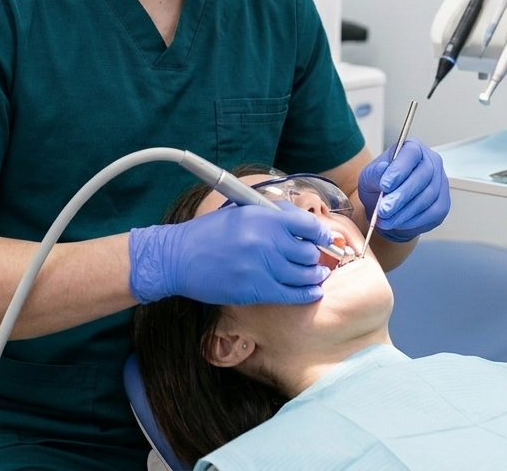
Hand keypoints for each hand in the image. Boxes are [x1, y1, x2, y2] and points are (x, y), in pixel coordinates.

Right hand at [128, 201, 334, 305]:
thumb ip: (270, 216)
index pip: (307, 224)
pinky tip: (314, 291)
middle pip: (308, 251)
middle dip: (317, 255)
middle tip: (319, 258)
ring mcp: (262, 267)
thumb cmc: (208, 233)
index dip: (321, 233)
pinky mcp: (256, 290)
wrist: (180, 257)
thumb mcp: (240, 212)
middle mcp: (266, 240)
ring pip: (303, 274)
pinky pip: (291, 293)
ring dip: (315, 275)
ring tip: (318, 274)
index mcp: (263, 216)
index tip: (326, 238)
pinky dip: (307, 293)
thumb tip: (301, 224)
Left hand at [357, 138, 450, 242]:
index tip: (385, 186)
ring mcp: (440, 182)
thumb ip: (375, 173)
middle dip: (401, 195)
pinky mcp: (443, 203)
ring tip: (386, 218)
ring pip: (428, 197)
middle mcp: (431, 162)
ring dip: (405, 211)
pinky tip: (398, 222)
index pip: (411, 154)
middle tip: (384, 209)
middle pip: (422, 176)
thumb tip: (383, 169)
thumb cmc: (379, 186)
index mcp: (412, 148)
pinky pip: (433, 212)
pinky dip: (413, 220)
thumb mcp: (369, 177)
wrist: (387, 207)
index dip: (399, 170)